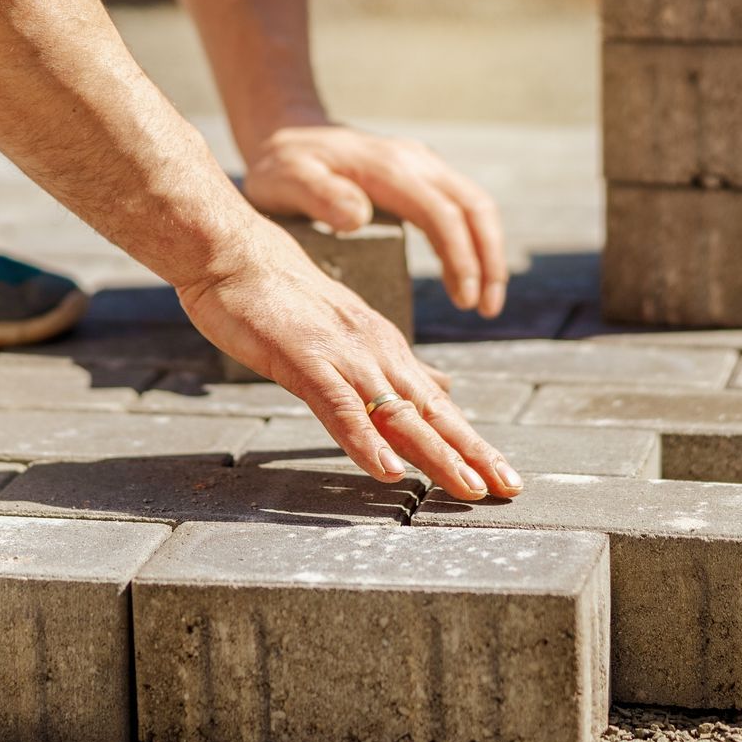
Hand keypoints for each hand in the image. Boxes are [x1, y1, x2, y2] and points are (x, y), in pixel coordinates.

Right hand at [178, 221, 521, 501]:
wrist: (233, 253)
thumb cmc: (279, 295)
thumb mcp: (349, 331)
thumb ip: (394, 365)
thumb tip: (443, 388)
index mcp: (386, 349)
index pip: (438, 406)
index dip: (472, 442)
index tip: (503, 476)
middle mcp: (376, 353)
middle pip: (432, 413)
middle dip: (473, 453)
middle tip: (509, 488)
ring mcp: (343, 357)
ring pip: (398, 414)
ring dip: (436, 453)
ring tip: (468, 487)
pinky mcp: (305, 361)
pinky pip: (340, 408)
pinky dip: (365, 441)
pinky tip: (387, 471)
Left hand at [241, 124, 508, 316]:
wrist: (285, 134)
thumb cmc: (281, 165)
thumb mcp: (285, 180)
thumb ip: (318, 196)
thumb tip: (358, 217)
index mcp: (388, 167)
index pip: (442, 213)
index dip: (461, 258)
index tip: (465, 300)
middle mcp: (415, 160)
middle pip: (475, 207)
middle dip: (489, 259)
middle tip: (488, 309)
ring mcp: (421, 165)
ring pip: (475, 206)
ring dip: (487, 253)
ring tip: (483, 303)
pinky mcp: (421, 176)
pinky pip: (459, 208)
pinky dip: (471, 243)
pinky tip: (463, 279)